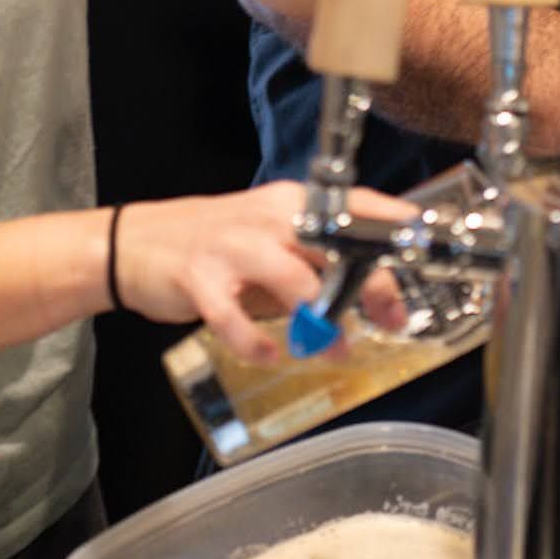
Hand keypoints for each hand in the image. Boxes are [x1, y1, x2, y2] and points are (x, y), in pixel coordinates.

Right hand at [114, 182, 412, 364]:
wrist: (134, 243)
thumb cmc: (213, 243)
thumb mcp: (268, 239)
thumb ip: (313, 262)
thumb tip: (371, 298)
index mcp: (289, 203)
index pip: (353, 204)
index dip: (392, 224)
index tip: (425, 243)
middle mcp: (266, 219)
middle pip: (335, 246)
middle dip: (369, 285)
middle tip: (391, 318)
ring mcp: (233, 248)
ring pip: (294, 282)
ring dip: (321, 323)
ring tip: (335, 349)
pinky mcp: (201, 280)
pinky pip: (236, 319)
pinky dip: (257, 342)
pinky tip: (273, 355)